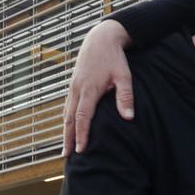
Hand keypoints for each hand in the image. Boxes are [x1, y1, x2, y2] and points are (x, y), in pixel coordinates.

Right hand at [63, 19, 135, 154]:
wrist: (100, 38)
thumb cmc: (115, 58)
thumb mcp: (124, 76)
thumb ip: (125, 96)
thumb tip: (128, 117)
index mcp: (89, 89)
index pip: (83, 117)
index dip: (81, 135)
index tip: (81, 150)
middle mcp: (77, 89)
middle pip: (70, 119)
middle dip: (68, 138)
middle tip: (66, 156)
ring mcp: (73, 86)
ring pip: (66, 113)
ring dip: (66, 131)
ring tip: (65, 147)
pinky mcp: (73, 84)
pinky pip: (68, 105)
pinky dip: (67, 119)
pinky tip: (68, 128)